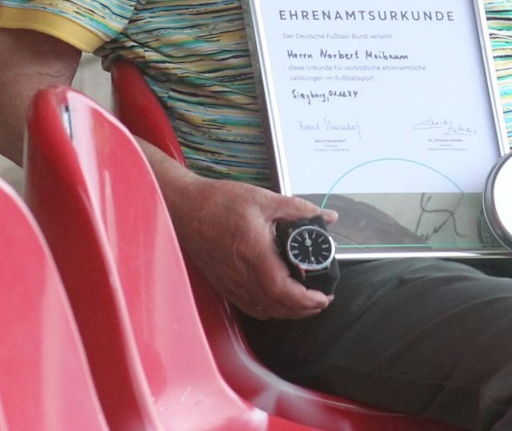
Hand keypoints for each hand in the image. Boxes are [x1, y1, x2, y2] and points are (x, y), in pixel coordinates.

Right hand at [165, 174, 338, 319]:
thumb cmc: (219, 202)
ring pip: (265, 311)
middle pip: (278, 308)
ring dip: (289, 311)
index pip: (283, 291)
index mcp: (253, 253)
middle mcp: (240, 275)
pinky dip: (270, 309)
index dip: (307, 300)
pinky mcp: (224, 285)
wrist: (184, 208)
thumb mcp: (264, 199)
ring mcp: (230, 283)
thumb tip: (327, 217)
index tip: (323, 296)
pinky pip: (251, 307)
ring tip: (305, 300)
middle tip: (321, 298)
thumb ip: (298, 209)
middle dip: (305, 309)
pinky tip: (278, 298)